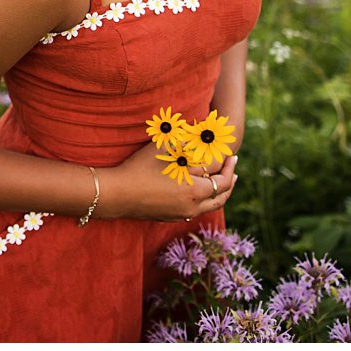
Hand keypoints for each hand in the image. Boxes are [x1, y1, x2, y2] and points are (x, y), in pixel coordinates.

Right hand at [102, 143, 237, 221]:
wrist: (117, 194)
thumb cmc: (139, 168)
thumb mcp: (164, 150)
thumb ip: (186, 142)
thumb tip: (204, 133)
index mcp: (194, 189)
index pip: (222, 178)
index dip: (229, 165)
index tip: (232, 155)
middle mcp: (193, 205)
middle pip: (221, 195)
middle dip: (229, 179)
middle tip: (232, 167)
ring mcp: (183, 214)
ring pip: (211, 205)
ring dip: (220, 192)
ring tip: (224, 182)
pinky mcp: (172, 217)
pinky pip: (196, 210)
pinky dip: (205, 200)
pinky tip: (201, 192)